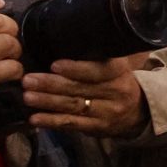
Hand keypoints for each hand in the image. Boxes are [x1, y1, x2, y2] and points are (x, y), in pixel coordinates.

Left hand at [22, 53, 149, 137]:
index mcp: (120, 72)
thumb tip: (61, 38)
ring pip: (74, 106)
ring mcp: (107, 112)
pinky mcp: (97, 128)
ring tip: (27, 96)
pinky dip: (52, 121)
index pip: (99, 70)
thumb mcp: (115, 66)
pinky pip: (72, 124)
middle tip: (28, 80)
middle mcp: (116, 92)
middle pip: (81, 88)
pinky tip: (35, 118)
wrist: (138, 112)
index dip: (76, 68)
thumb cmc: (117, 81)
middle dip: (52, 84)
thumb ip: (95, 57)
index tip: (54, 64)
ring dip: (48, 102)